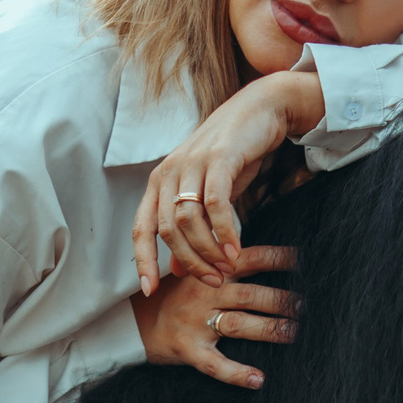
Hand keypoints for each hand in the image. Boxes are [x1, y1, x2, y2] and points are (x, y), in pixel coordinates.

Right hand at [129, 245, 301, 389]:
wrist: (137, 322)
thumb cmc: (177, 297)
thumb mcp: (197, 272)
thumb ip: (225, 264)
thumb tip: (265, 257)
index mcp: (210, 271)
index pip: (248, 259)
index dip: (277, 258)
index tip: (302, 260)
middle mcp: (205, 294)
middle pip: (250, 294)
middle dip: (281, 299)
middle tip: (305, 305)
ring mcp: (197, 323)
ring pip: (239, 324)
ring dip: (270, 329)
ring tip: (293, 332)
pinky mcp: (189, 350)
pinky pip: (215, 364)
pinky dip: (236, 373)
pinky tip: (258, 379)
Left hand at [132, 71, 322, 294]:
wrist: (260, 110)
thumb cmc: (233, 155)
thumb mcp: (207, 195)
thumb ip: (191, 230)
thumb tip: (178, 269)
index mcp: (160, 182)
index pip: (141, 228)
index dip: (143, 261)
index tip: (149, 291)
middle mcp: (169, 172)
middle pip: (167, 231)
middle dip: (190, 263)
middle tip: (213, 281)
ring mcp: (192, 164)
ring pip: (188, 221)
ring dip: (208, 251)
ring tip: (227, 268)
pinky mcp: (218, 159)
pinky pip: (215, 204)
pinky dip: (224, 232)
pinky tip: (235, 250)